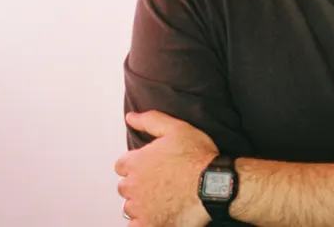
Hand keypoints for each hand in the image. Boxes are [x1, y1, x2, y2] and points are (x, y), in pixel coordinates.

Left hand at [115, 111, 218, 226]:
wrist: (212, 184)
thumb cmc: (197, 158)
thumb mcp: (177, 128)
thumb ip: (150, 121)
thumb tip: (131, 118)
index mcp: (137, 162)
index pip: (121, 165)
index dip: (135, 165)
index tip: (149, 167)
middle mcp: (133, 185)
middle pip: (125, 187)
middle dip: (137, 185)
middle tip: (158, 183)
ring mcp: (140, 207)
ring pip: (130, 207)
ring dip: (141, 204)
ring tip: (161, 199)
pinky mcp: (149, 224)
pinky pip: (135, 226)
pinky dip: (143, 222)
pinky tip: (156, 216)